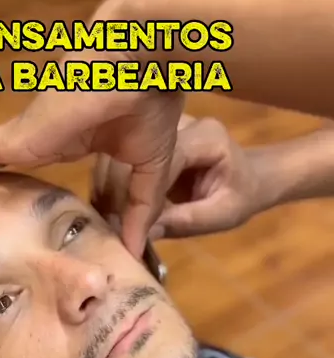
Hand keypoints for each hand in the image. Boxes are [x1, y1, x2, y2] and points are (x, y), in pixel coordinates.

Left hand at [0, 0, 183, 258]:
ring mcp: (22, 135)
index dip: (5, 176)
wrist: (145, 64)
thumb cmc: (150, 104)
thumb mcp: (146, 174)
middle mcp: (35, 136)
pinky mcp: (17, 136)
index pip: (24, 162)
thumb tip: (135, 253)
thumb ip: (136, 212)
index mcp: (62, 141)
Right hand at [92, 115, 267, 238]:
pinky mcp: (150, 136)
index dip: (139, 194)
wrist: (250, 178)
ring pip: (122, 154)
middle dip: (119, 193)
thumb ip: (186, 221)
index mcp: (206, 137)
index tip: (123, 225)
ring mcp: (163, 126)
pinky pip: (122, 158)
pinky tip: (110, 210)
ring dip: (110, 190)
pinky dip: (113, 186)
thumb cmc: (242, 197)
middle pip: (135, 153)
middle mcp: (181, 123)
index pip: (161, 160)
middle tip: (108, 227)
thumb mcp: (222, 215)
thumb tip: (144, 234)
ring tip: (107, 221)